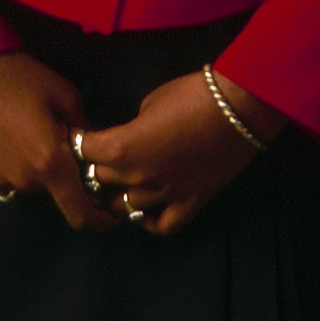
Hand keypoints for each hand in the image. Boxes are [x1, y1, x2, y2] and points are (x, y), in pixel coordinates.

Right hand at [0, 52, 110, 229]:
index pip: (79, 213)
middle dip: (65, 173)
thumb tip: (97, 149)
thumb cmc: (20, 77)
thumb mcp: (65, 95)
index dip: (99, 221)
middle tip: (61, 140)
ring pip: (31, 182)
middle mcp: (24, 180)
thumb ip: (86, 129)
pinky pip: (7, 175)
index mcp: (50, 164)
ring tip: (29, 132)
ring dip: (38, 168)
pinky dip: (14, 163)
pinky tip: (7, 134)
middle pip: (55, 190)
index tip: (110, 215)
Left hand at [75, 68, 284, 238]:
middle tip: (102, 155)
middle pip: (100, 179)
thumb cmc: (192, 94)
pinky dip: (150, 220)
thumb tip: (129, 138)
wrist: (240, 107)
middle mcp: (136, 177)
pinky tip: (148, 209)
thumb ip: (132, 127)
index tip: (82, 136)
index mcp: (121, 147)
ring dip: (120, 192)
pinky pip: (162, 225)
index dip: (80, 141)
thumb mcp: (150, 102)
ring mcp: (164, 194)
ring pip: (125, 205)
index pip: (82, 151)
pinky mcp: (190, 203)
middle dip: (98, 165)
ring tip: (123, 180)